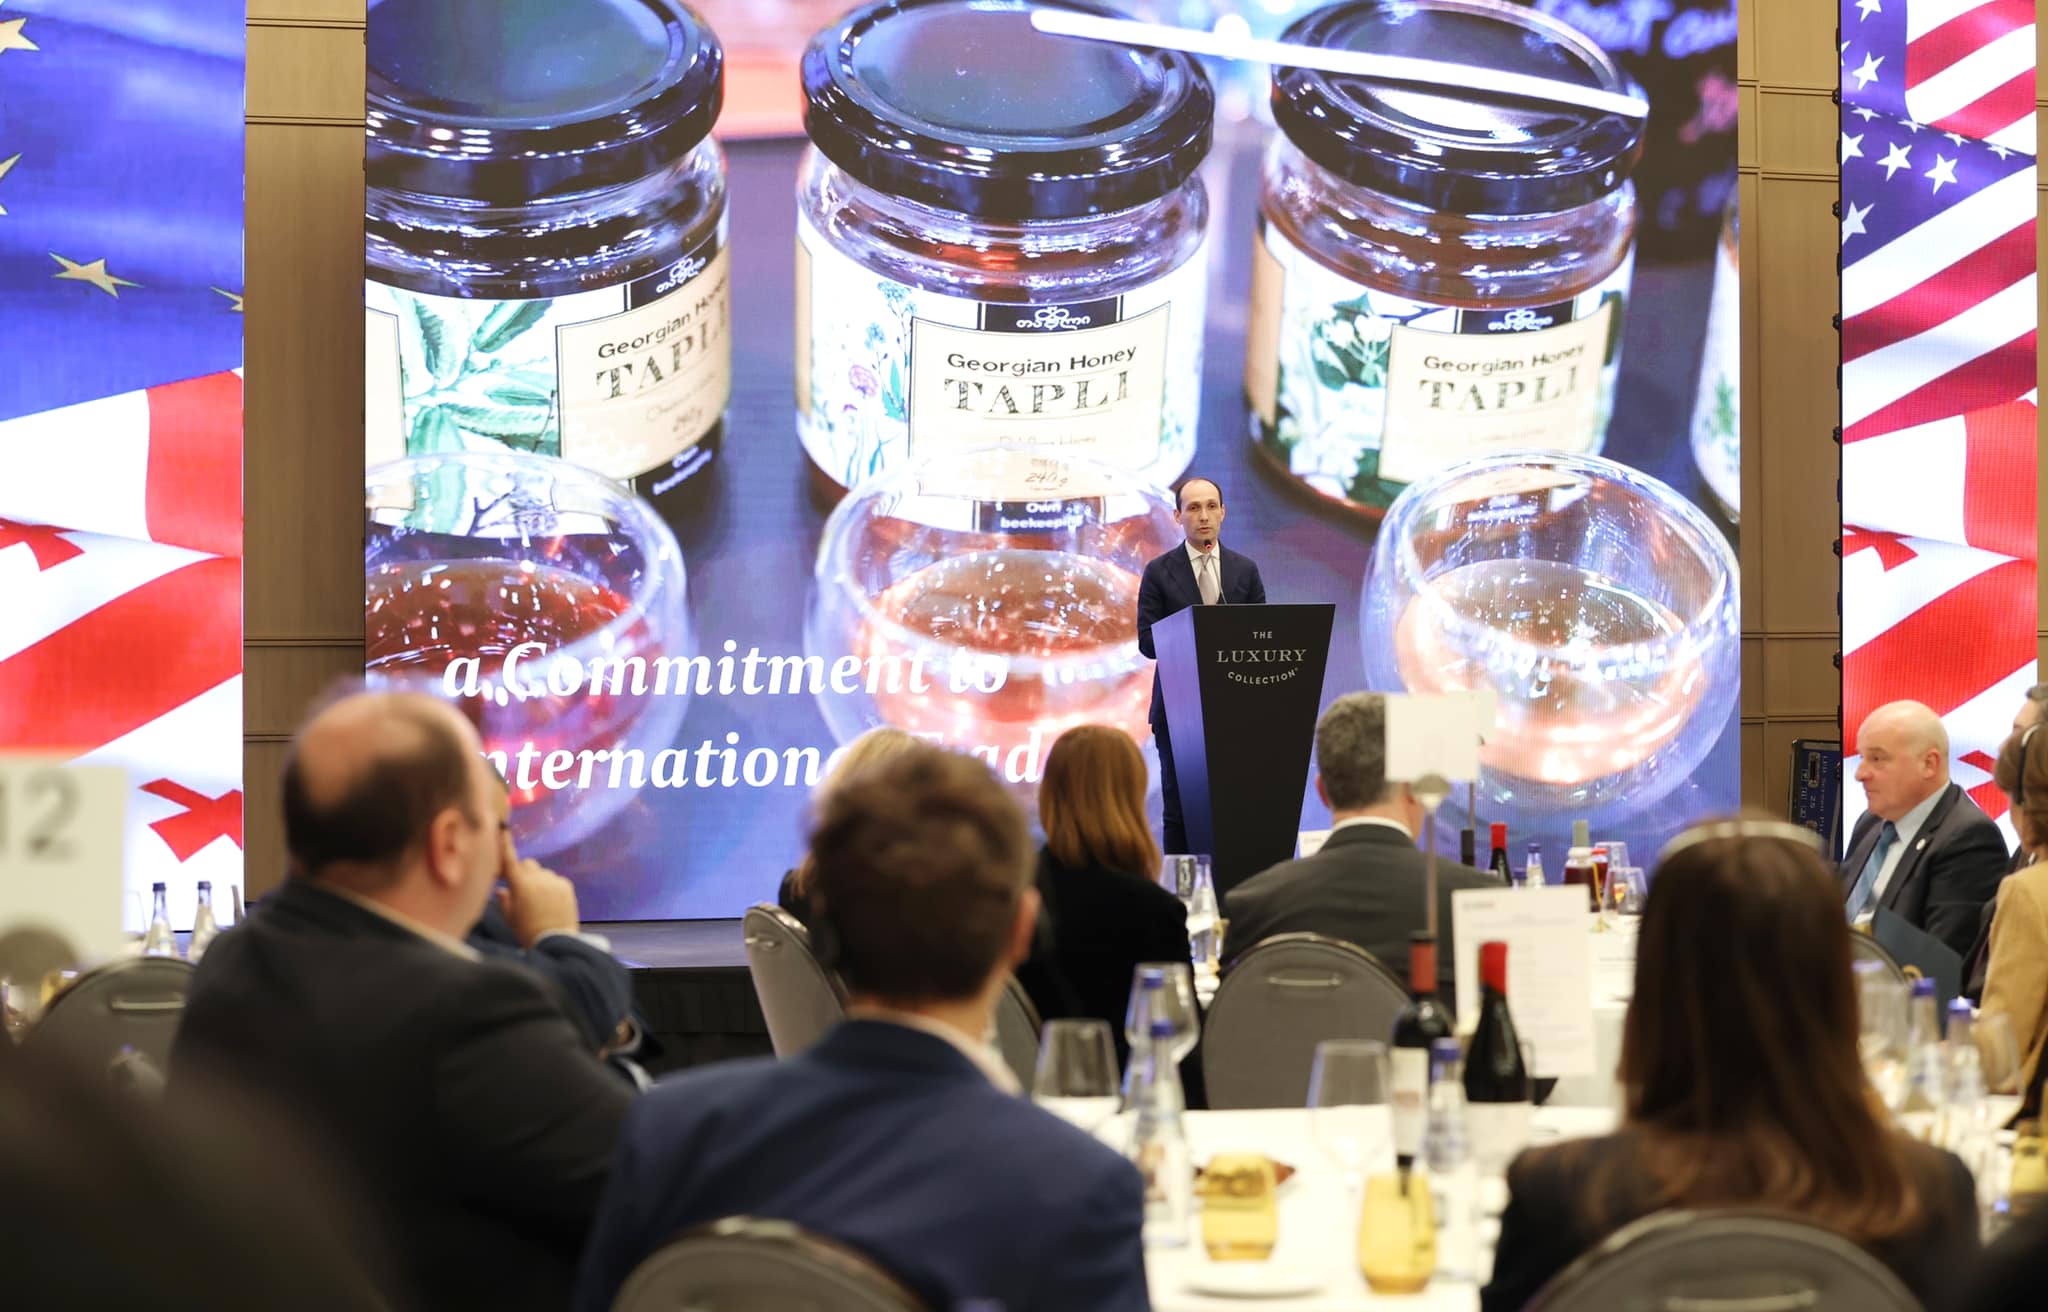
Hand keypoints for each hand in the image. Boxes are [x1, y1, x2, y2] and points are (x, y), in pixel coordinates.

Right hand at [495, 827, 579, 946]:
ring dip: (538, 879)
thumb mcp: (510, 917)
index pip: (511, 860)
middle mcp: (538, 878)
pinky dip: (551, 885)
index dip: (506, 844)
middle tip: (521, 887)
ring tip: (539, 899)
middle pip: (527, 864)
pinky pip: (555, 879)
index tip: (503, 829)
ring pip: (542, 872)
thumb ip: (504, 900)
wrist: (556, 941)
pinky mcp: (567, 885)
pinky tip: (551, 901)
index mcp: (520, 885)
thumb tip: (501, 890)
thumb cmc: (527, 931)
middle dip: (522, 871)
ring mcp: (554, 880)